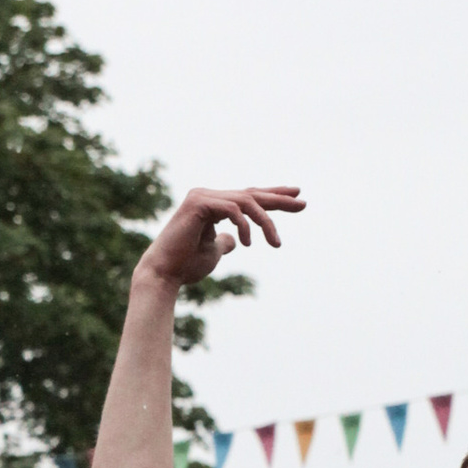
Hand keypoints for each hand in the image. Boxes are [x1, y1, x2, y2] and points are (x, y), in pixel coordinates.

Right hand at [139, 187, 305, 291]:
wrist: (164, 274)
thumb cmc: (186, 265)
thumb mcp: (214, 252)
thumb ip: (225, 241)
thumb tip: (236, 240)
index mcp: (212, 204)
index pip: (248, 197)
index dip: (272, 197)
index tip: (296, 198)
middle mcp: (207, 195)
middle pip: (251, 194)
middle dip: (279, 199)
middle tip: (303, 204)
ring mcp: (202, 196)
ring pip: (246, 201)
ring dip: (266, 222)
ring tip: (276, 243)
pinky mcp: (199, 203)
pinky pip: (233, 209)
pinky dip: (245, 224)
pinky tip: (248, 243)